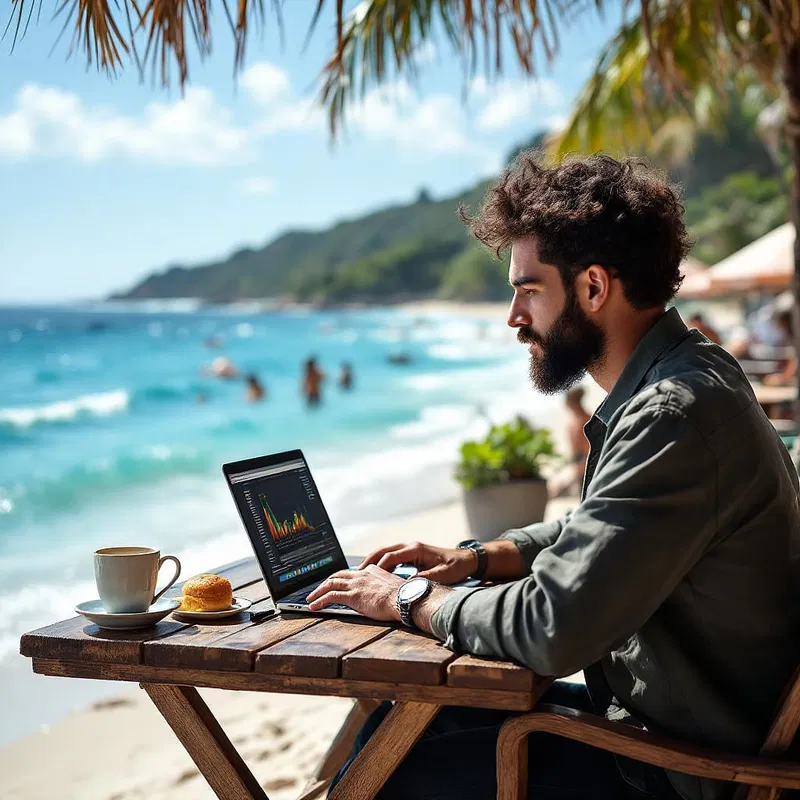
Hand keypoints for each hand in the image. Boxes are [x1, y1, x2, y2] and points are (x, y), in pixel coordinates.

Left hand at [305, 565, 403, 620]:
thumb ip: (385, 589)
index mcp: (372, 570)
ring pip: (330, 584)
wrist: (406, 599)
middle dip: (326, 582)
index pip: (352, 573)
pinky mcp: (353, 595)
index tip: (335, 583)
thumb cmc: (405, 597)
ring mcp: (356, 584)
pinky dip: (320, 601)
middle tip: (317, 590)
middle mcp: (362, 574)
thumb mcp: (394, 588)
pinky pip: (331, 596)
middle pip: (338, 575)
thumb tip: (386, 596)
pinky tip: (314, 607)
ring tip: (310, 599)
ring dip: (318, 591)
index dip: (341, 578)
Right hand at [359, 541, 476, 585]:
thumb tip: (406, 587)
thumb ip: (423, 580)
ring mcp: (410, 548)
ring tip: (361, 574)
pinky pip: (391, 556)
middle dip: (369, 561)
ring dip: (373, 561)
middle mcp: (410, 545)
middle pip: (383, 551)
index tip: (368, 579)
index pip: (390, 557)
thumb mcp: (441, 576)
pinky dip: (381, 563)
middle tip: (356, 574)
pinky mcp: (412, 554)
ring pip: (385, 552)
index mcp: (415, 549)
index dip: (378, 568)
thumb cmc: (456, 567)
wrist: (467, 560)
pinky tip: (375, 574)